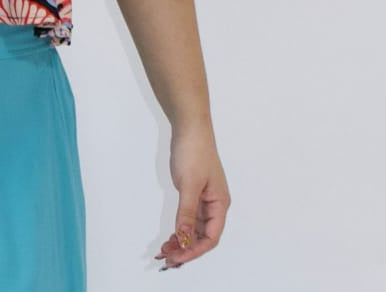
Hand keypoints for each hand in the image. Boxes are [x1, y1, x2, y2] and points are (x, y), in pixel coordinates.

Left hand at [154, 125, 229, 269]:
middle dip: (187, 249)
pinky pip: (189, 218)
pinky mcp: (194, 194)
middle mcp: (215, 205)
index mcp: (220, 204)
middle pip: (203, 236)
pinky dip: (180, 228)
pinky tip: (170, 236)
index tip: (177, 257)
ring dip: (182, 241)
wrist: (190, 127)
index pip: (211, 237)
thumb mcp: (189, 184)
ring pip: (195, 229)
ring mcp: (205, 200)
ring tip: (165, 250)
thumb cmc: (194, 152)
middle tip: (167, 258)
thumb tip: (185, 237)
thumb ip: (187, 212)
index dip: (194, 249)